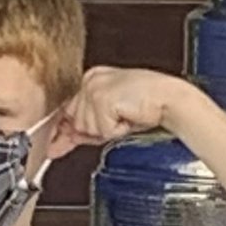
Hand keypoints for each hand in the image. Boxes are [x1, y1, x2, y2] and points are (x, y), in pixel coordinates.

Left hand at [62, 66, 182, 147]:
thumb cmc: (150, 104)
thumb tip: (65, 140)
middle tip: (119, 121)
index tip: (55, 146)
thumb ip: (87, 126)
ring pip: (88, 128)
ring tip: (126, 116)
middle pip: (77, 122)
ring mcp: (94, 89)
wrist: (170, 99)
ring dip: (108, 130)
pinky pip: (102, 131)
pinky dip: (116, 130)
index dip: (65, 131)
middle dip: (94, 130)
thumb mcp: (113, 116)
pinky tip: (128, 117)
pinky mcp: (102, 99)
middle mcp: (90, 81)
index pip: (68, 110)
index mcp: (92, 79)